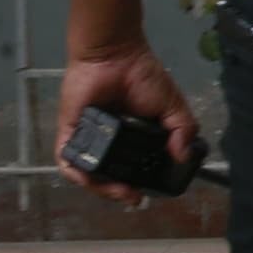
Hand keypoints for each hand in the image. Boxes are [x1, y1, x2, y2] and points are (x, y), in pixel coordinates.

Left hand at [53, 44, 198, 205]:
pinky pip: (68, 159)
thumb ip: (183, 130)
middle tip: (133, 197)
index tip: (149, 192)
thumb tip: (184, 156)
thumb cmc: (142, 77)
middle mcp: (109, 142)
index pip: (133, 168)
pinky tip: (90, 179)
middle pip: (109, 176)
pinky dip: (76, 172)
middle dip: (119, 193)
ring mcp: (88, 138)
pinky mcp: (69, 132)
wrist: (115, 55)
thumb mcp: (172, 106)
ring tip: (118, 192)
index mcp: (132, 138)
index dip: (140, 183)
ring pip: (88, 173)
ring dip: (100, 188)